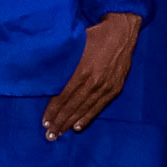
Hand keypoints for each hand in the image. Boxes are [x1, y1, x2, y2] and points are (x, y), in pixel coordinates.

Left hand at [42, 12, 139, 140]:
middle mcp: (94, 81)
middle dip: (60, 122)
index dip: (53, 110)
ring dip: (71, 122)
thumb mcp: (75, 45)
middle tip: (50, 135)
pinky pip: (99, 107)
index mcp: (82, 70)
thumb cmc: (95, 35)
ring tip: (61, 133)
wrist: (122, 31)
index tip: (44, 122)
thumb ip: (63, 63)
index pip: (63, 96)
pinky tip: (78, 126)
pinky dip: (88, 117)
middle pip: (73, 106)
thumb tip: (44, 76)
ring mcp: (106, 86)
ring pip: (85, 109)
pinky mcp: (115, 88)